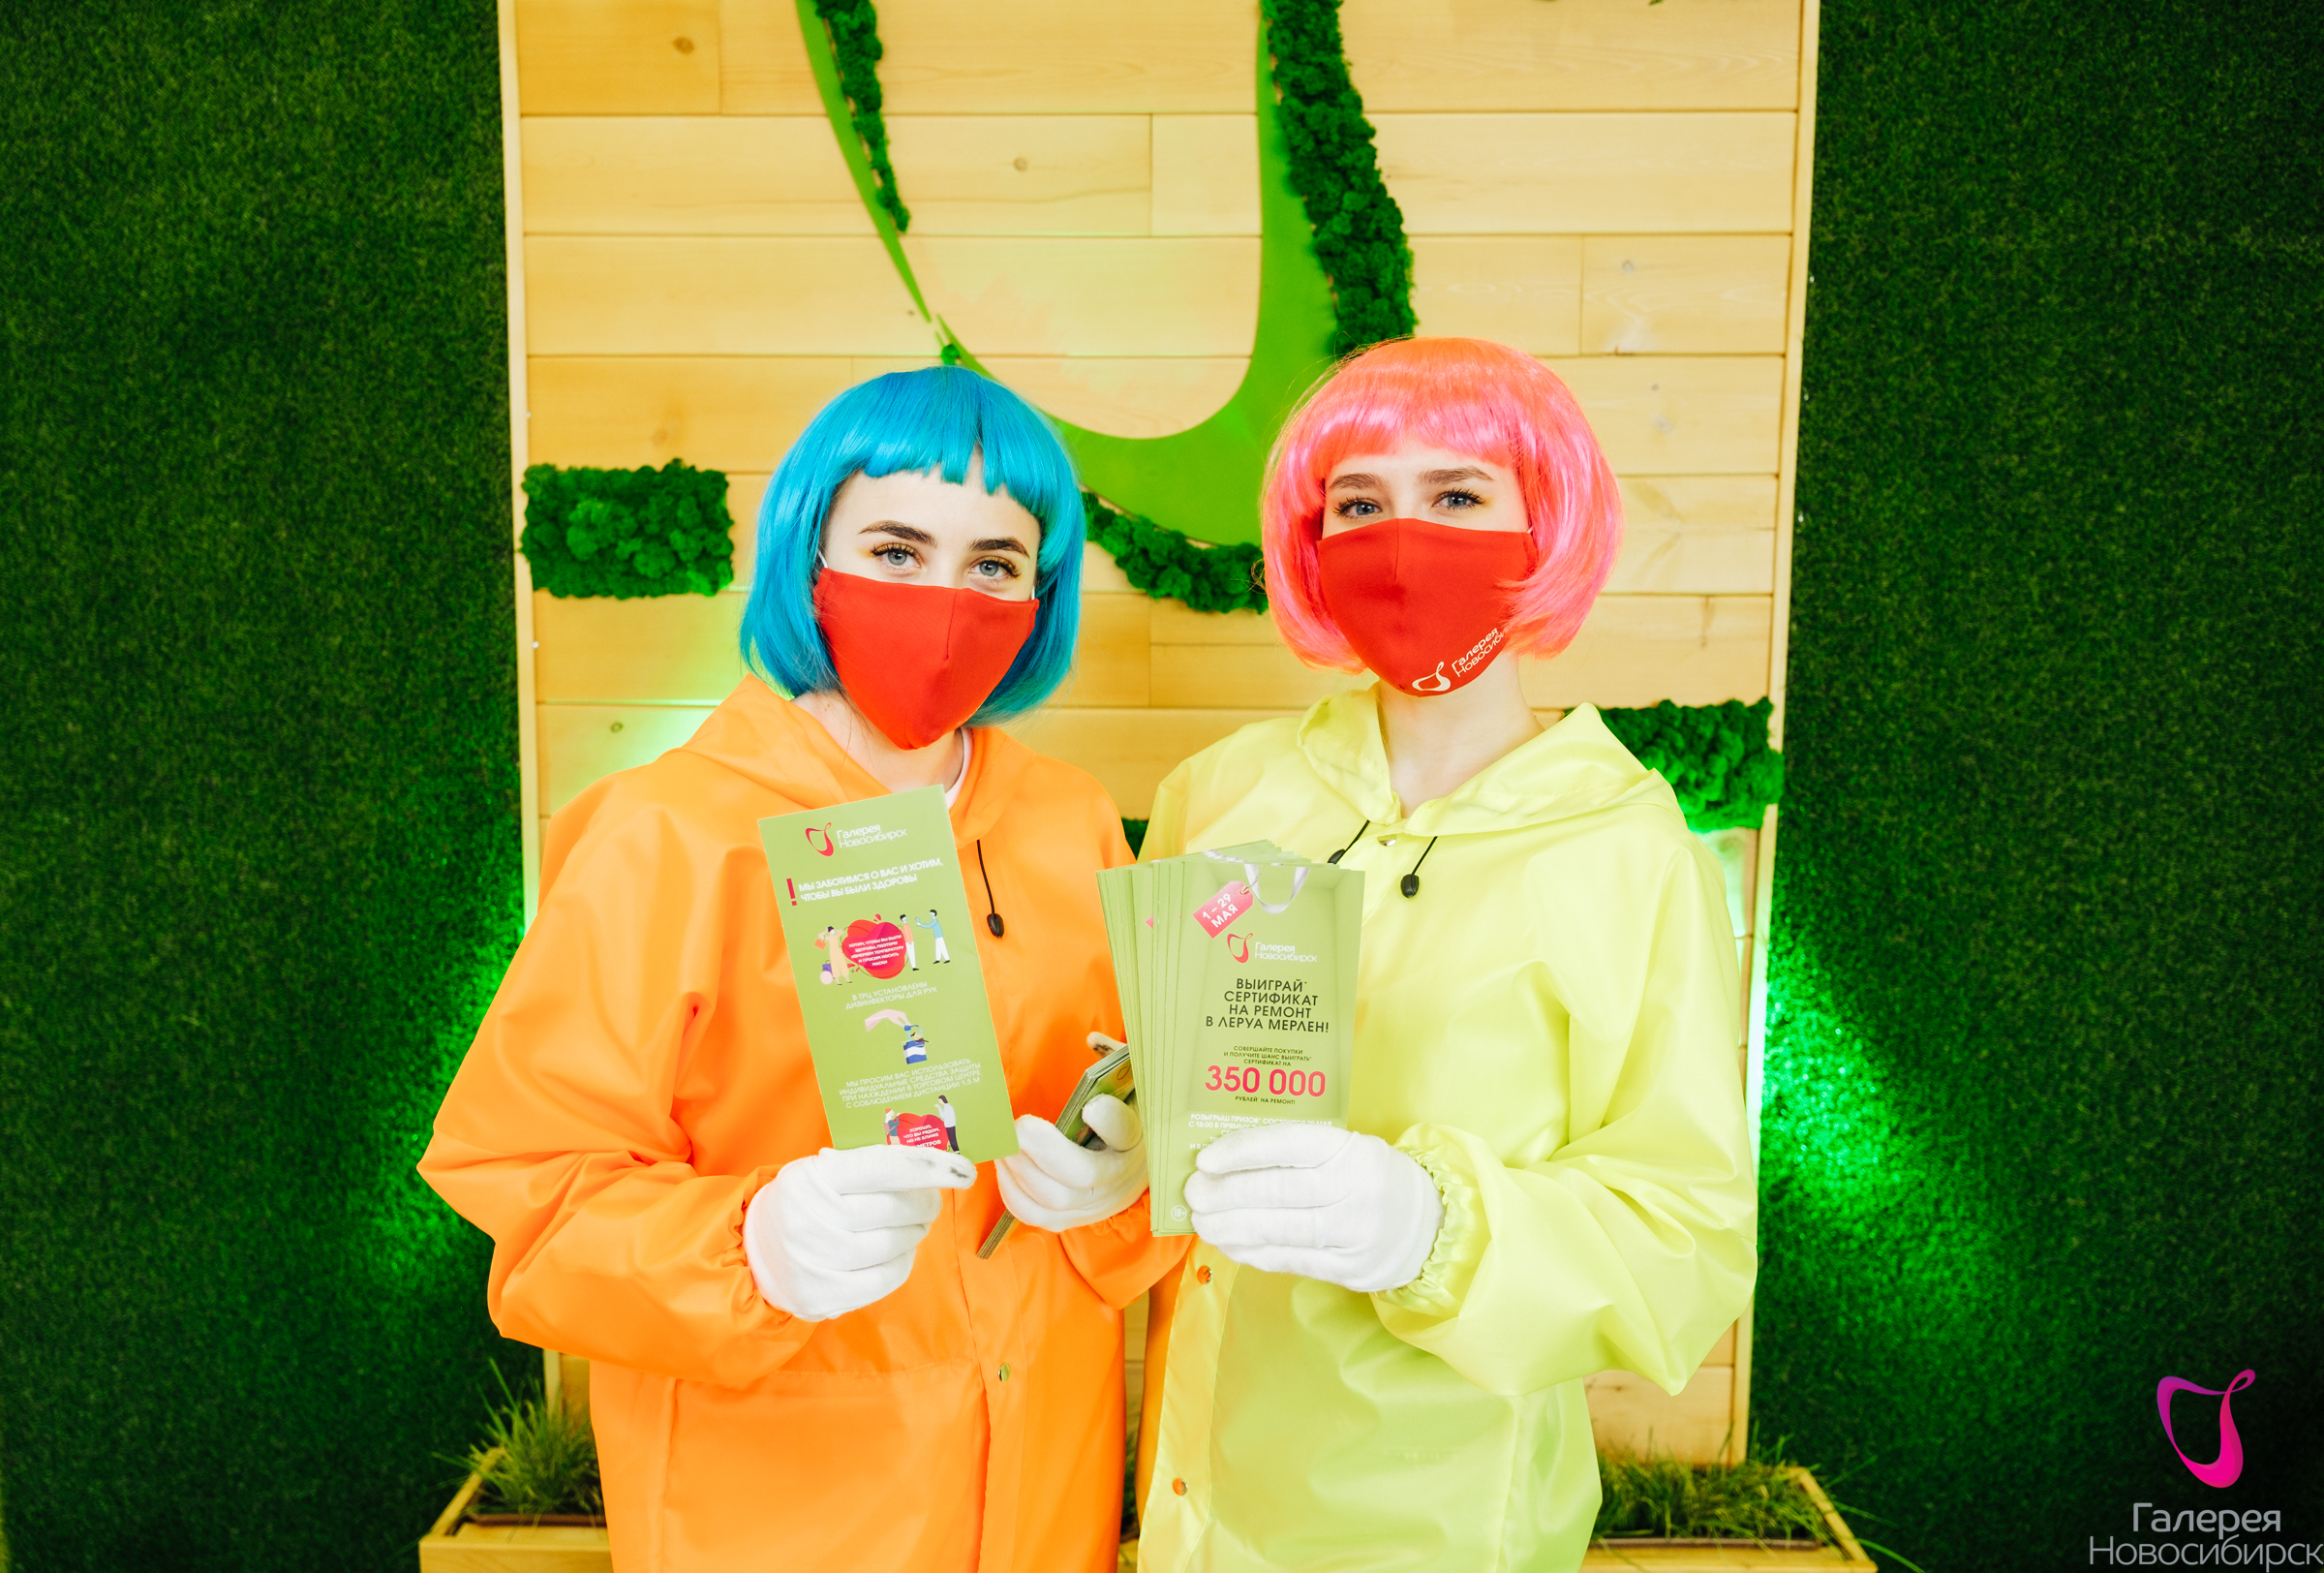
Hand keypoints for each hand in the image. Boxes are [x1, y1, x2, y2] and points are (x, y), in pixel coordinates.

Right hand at [745, 1144, 975, 1320]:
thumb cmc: (804, 1203)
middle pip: (894, 1209)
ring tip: (912, 1227)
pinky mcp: (821, 1294)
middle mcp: (811, 1218)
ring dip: (914, 1234)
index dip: (930, 1167)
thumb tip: (930, 1168)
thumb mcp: (822, 1172)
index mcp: (813, 1177)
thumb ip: (868, 1168)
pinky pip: (884, 1278)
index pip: (884, 1166)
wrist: (754, 1251)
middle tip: (930, 1203)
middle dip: (924, 1204)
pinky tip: (900, 1252)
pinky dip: (902, 1263)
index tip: (963, 1169)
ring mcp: (815, 1260)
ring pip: (893, 1244)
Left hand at [995, 1036, 1147, 1230]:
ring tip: (1003, 1146)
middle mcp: (1120, 1175)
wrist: (1136, 1167)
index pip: (1127, 1131)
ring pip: (1054, 1198)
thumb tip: (1091, 1040)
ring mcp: (1097, 1203)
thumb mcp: (1130, 1086)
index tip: (1089, 1106)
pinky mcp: (1073, 1219)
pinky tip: (1004, 1166)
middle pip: (1081, 1173)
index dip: (1109, 1120)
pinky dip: (1012, 1192)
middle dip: (1042, 1151)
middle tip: (1016, 1127)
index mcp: (1137, 1135)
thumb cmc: (1124, 1115)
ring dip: (1020, 1170)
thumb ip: (1115, 1059)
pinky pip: (1036, 1215)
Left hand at [1184, 1124, 1441, 1292]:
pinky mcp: (1349, 1268)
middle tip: (1195, 1193)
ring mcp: (1353, 1234)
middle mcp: (1355, 1191)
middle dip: (1227, 1194)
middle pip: (1278, 1192)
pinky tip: (1231, 1245)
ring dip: (1232, 1227)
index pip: (1289, 1145)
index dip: (1243, 1151)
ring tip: (1203, 1222)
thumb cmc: (1371, 1178)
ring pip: (1280, 1230)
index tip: (1205, 1159)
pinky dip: (1254, 1253)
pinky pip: (1291, 1260)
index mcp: (1351, 1151)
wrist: (1428, 1225)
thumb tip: (1228, 1161)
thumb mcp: (1349, 1150)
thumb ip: (1299, 1154)